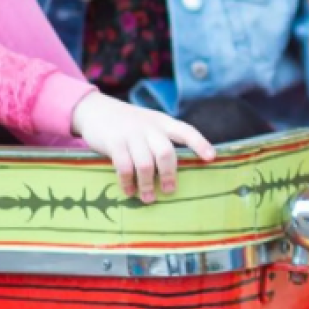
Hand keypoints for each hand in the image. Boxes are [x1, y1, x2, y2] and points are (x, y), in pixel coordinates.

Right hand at [71, 93, 215, 202]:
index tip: (211, 157)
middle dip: (169, 174)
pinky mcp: (114, 143)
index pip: (186, 131)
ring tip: (149, 198)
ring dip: (147, 184)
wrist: (96, 109)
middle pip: (165, 152)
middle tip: (170, 190)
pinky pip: (124, 167)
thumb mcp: (150, 124)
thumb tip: (173, 173)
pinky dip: (127, 182)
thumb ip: (162, 140)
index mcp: (163, 122)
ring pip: (145, 164)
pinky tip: (129, 191)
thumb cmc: (129, 124)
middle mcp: (150, 127)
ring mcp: (131, 134)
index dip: (200, 143)